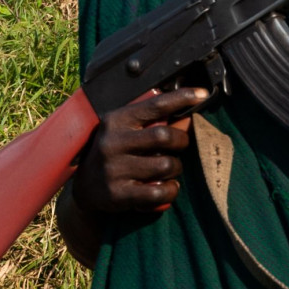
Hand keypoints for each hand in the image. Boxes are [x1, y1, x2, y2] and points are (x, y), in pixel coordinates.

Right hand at [72, 84, 209, 220]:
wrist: (85, 187)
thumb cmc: (113, 153)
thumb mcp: (123, 130)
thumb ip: (148, 122)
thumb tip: (186, 116)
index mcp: (116, 120)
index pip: (155, 105)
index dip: (182, 98)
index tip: (202, 94)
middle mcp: (113, 142)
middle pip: (164, 136)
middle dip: (181, 141)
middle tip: (179, 146)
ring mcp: (114, 169)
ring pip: (166, 165)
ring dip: (176, 167)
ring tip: (170, 169)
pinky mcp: (119, 194)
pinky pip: (159, 192)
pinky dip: (171, 190)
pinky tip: (168, 187)